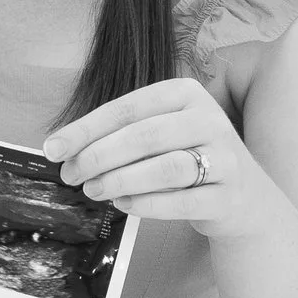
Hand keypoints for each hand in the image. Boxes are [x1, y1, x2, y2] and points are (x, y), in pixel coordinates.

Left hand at [41, 76, 269, 237]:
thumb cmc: (187, 159)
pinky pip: (181, 201)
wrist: (243, 198)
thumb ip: (119, 135)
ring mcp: (224, 157)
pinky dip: (146, 204)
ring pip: (164, 168)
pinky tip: (123, 204)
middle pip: (143, 136)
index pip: (127, 108)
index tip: (53, 149)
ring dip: (120, 181)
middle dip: (98, 157)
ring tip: (93, 191)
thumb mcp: (160, 134)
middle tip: (70, 175)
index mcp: (186, 93)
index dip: (85, 129)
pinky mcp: (229, 195)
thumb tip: (64, 149)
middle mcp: (209, 119)